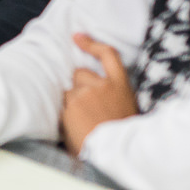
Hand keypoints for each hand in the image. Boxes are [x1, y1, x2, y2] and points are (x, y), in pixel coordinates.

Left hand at [60, 34, 136, 154]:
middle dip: (80, 86)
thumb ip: (112, 94)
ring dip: (72, 103)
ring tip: (85, 122)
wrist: (117, 153)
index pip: (108, 55)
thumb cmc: (122, 135)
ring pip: (69, 91)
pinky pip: (63, 107)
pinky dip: (66, 116)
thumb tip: (95, 87)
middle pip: (80, 74)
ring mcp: (85, 94)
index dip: (92, 43)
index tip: (77, 36)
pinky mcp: (71, 105)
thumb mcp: (126, 108)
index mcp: (122, 86)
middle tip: (89, 109)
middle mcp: (103, 86)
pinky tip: (77, 127)